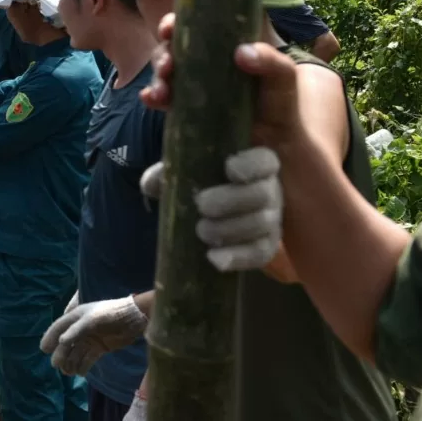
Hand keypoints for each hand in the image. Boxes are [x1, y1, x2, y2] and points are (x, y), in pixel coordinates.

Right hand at [39, 295, 147, 374]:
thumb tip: (61, 341)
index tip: (44, 350)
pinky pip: (88, 358)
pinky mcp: (100, 348)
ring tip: (68, 372)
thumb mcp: (92, 319)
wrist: (133, 319)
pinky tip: (80, 374)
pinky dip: (83, 366)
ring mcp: (91, 339)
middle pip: (66, 343)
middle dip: (61, 354)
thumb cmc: (110, 314)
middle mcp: (81, 329)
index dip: (50, 337)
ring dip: (71, 362)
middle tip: (57, 366)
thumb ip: (76, 330)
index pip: (59, 327)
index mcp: (76, 317)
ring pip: (76, 352)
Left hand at [140, 146, 282, 271]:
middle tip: (201, 205)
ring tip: (201, 231)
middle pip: (263, 195)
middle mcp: (270, 191)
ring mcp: (271, 219)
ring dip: (230, 229)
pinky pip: (261, 254)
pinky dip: (238, 258)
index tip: (229, 169)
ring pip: (262, 225)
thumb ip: (170, 173)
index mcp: (255, 165)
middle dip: (232, 200)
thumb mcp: (186, 172)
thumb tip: (150, 183)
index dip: (252, 165)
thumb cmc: (203, 183)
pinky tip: (214, 259)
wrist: (211, 210)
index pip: (265, 161)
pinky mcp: (266, 245)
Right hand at [141, 13, 302, 152]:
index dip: (174, 24)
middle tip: (167, 66)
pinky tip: (150, 99)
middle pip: (171, 50)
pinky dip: (151, 97)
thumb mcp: (283, 76)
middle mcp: (201, 63)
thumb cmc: (280, 103)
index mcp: (221, 47)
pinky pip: (162, 100)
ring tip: (161, 92)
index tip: (168, 29)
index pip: (192, 27)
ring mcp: (191, 87)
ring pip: (163, 75)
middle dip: (162, 55)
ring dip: (156, 79)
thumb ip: (270, 60)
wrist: (278, 144)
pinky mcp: (184, 110)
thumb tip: (241, 52)